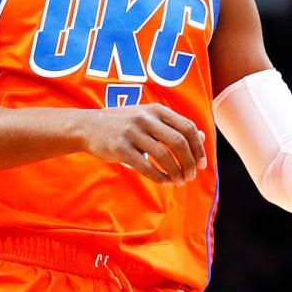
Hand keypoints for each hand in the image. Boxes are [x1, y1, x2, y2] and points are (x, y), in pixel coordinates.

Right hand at [79, 103, 207, 184]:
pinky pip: (146, 166)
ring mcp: (133, 132)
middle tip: (191, 175)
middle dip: (189, 162)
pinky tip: (164, 181)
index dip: (199, 147)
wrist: (89, 126)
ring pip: (164, 156)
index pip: (187, 127)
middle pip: (179, 142)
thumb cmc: (124, 124)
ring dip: (176, 172)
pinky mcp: (121, 148)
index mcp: (156, 110)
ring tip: (179, 181)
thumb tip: (202, 137)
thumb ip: (174, 126)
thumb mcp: (149, 118)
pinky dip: (159, 177)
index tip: (202, 164)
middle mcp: (146, 118)